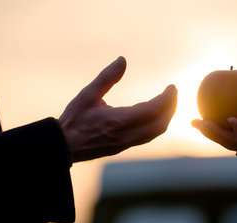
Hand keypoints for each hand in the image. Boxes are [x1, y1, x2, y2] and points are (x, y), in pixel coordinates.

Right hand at [59, 56, 176, 161]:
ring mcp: (126, 143)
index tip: (172, 87)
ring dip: (166, 117)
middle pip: (160, 123)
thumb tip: (123, 60)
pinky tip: (156, 115)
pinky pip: (148, 137)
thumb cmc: (74, 120)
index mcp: (118, 121)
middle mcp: (126, 135)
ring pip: (155, 132)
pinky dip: (157, 125)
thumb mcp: (87, 94)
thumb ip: (107, 77)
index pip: (153, 110)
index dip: (167, 98)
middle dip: (171, 107)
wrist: (63, 146)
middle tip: (173, 93)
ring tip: (168, 102)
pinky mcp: (124, 147)